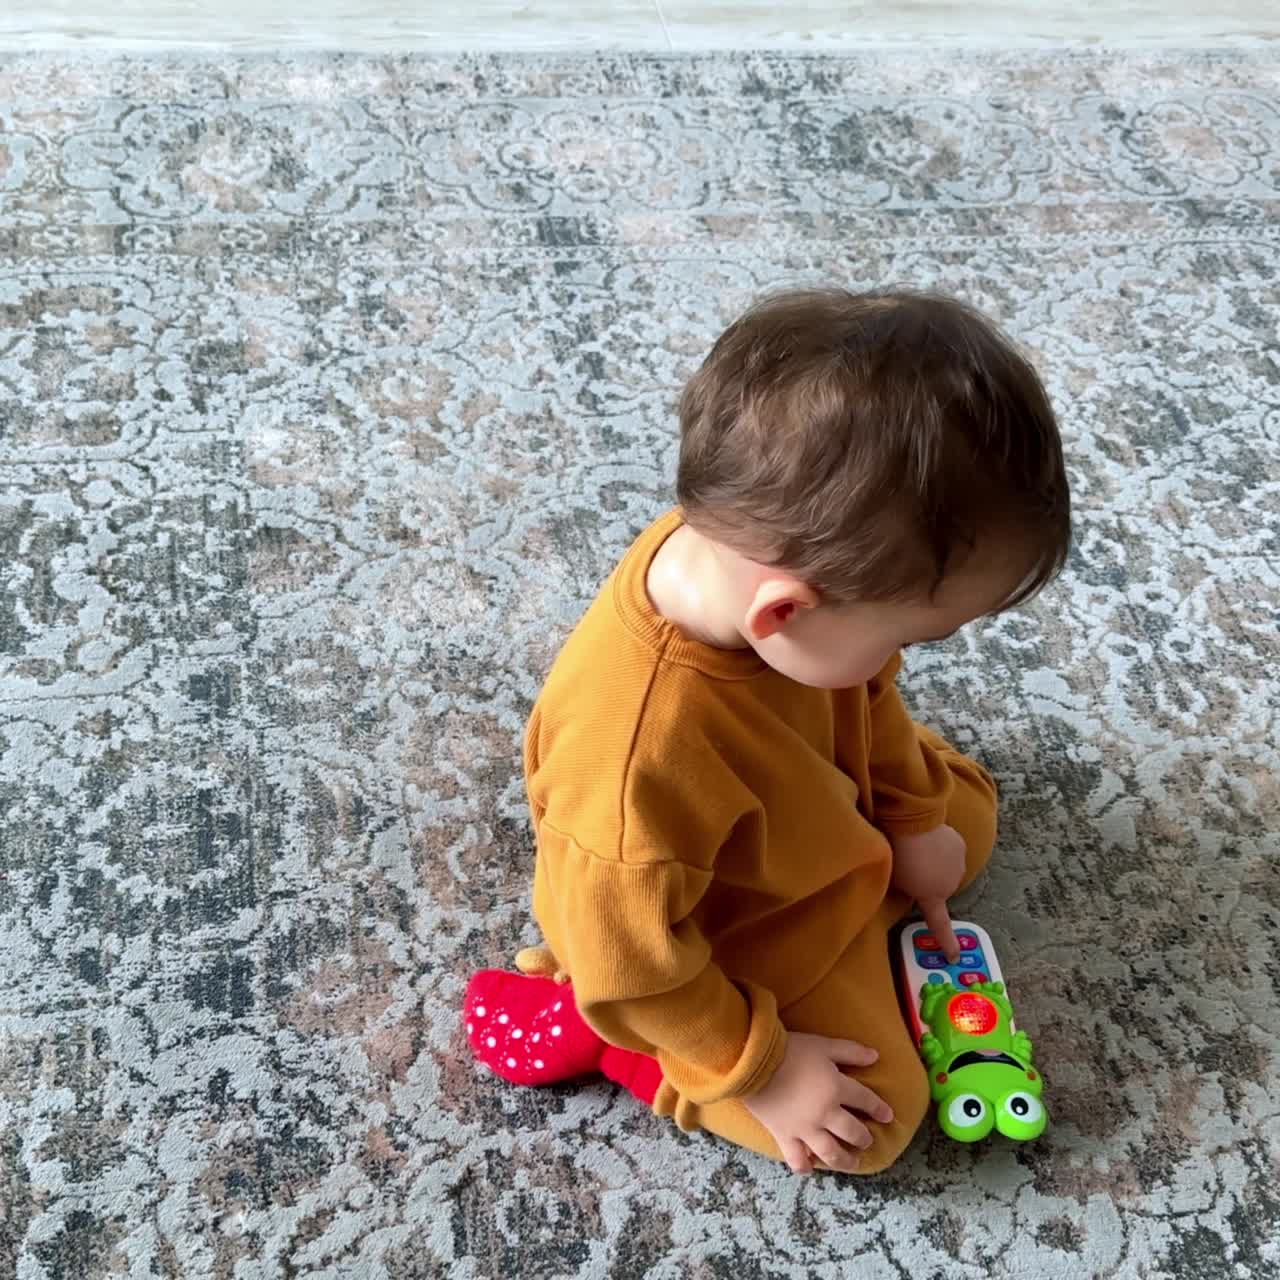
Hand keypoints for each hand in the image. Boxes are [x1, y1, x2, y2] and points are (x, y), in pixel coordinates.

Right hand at [743, 1032, 892, 1173]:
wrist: (755, 1062)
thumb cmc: (791, 1050)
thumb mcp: (823, 1045)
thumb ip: (850, 1051)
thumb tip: (875, 1056)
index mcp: (836, 1088)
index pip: (865, 1101)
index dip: (878, 1109)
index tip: (887, 1116)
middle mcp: (825, 1113)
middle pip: (852, 1132)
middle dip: (863, 1138)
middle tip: (867, 1140)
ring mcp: (805, 1129)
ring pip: (831, 1153)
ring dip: (845, 1161)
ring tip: (852, 1163)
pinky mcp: (785, 1136)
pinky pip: (797, 1159)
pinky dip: (805, 1166)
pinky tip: (810, 1167)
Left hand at [889, 824, 966, 961]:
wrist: (914, 823)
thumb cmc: (898, 855)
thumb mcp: (895, 879)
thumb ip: (906, 889)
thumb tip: (911, 888)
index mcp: (932, 896)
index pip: (939, 924)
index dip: (947, 942)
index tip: (954, 955)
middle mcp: (950, 884)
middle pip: (940, 888)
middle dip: (929, 881)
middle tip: (912, 867)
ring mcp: (958, 864)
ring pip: (947, 869)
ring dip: (936, 863)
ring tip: (918, 849)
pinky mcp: (960, 846)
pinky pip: (951, 852)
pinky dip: (942, 847)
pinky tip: (928, 838)